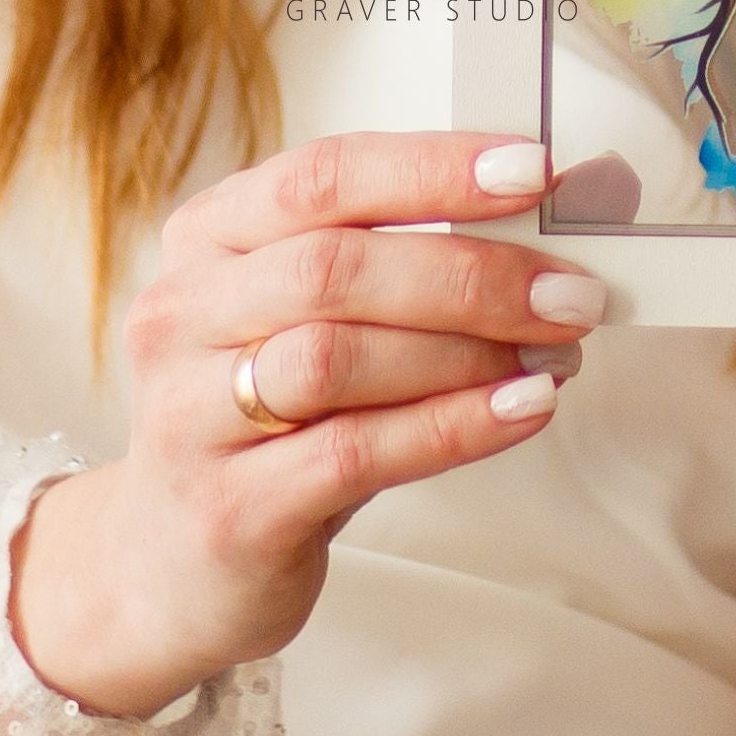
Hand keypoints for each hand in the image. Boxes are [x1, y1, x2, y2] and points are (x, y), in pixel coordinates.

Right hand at [11, 131, 602, 717]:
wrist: (166, 567)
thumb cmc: (266, 421)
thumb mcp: (308, 322)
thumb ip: (397, 266)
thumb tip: (547, 234)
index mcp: (209, 237)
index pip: (323, 174)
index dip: (433, 168)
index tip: (533, 170)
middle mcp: (183, 314)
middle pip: (334, 268)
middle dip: (471, 272)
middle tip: (569, 290)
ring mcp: (189, 416)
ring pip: (338, 356)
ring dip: (467, 351)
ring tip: (555, 353)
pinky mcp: (227, 510)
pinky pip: (354, 452)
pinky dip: (454, 426)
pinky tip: (522, 410)